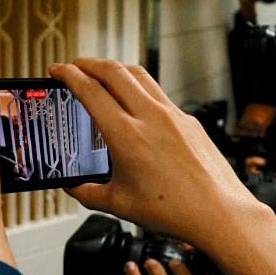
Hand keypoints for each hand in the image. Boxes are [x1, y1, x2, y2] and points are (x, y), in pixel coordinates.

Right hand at [49, 59, 265, 252]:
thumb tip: (74, 187)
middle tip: (74, 66)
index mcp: (126, 135)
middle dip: (88, 62)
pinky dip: (139, 87)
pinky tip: (135, 101)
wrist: (218, 212)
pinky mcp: (189, 120)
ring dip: (115, 68)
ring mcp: (173, 115)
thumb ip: (88, 193)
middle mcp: (150, 117)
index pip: (90, 90)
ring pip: (139, 74)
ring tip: (103, 74)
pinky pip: (159, 93)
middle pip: (113, 70)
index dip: (68, 75)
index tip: (57, 70)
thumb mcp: (119, 204)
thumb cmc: (175, 211)